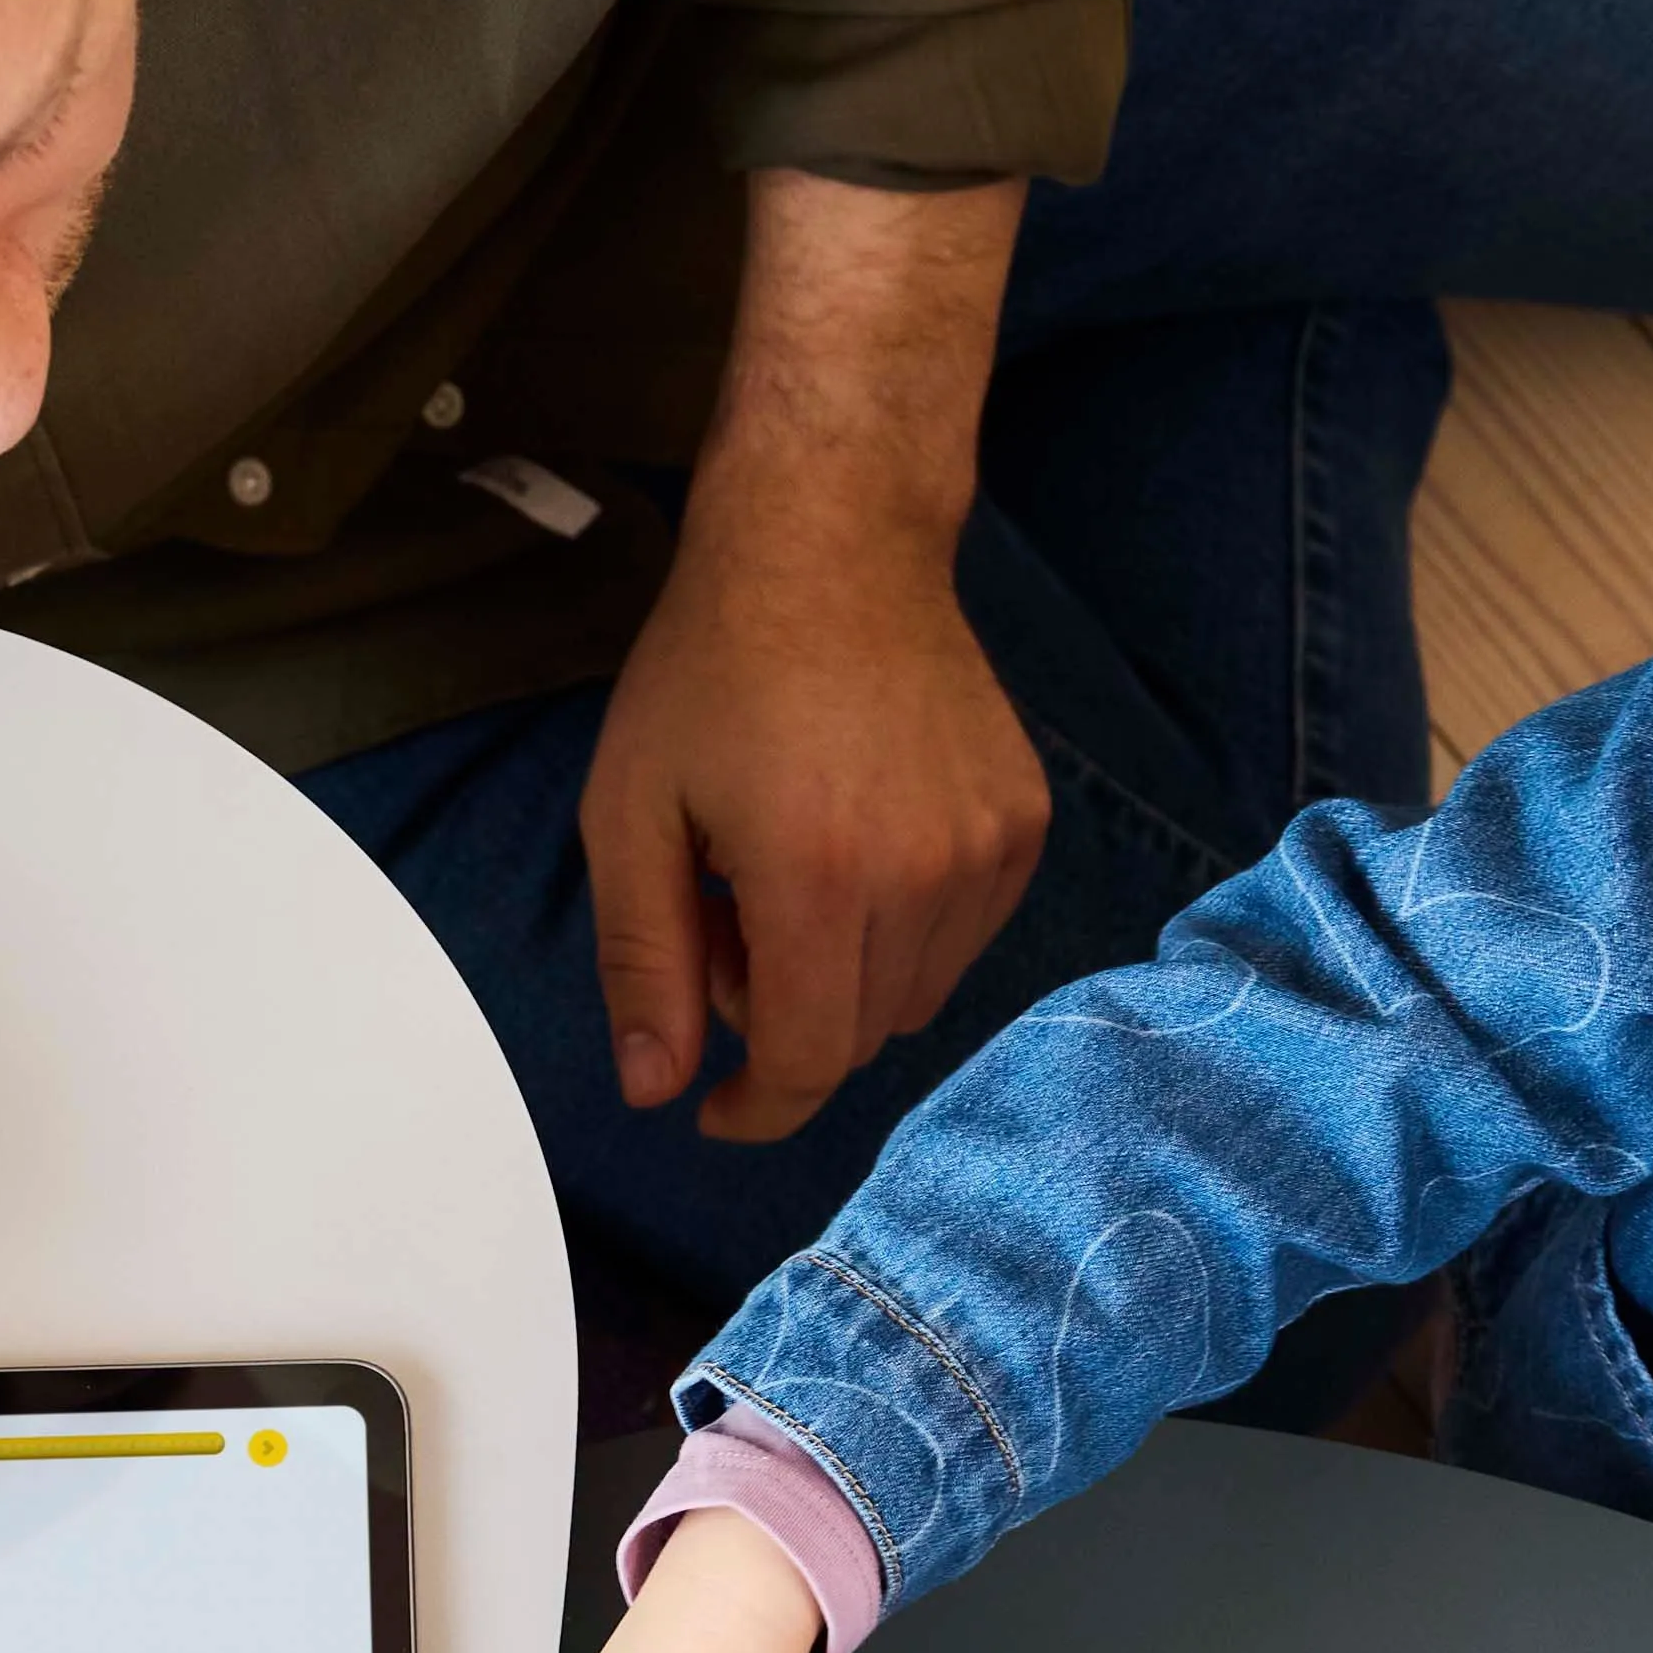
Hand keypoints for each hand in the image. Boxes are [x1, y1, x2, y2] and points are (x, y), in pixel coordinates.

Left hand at [582, 173, 1041, 1142]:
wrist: (832, 543)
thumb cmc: (712, 669)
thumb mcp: (629, 812)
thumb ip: (643, 962)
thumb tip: (657, 1090)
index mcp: (819, 874)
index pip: (808, 1061)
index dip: (754, 1108)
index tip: (713, 1108)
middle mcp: (924, 872)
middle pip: (857, 1037)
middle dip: (781, 1019)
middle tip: (724, 925)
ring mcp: (989, 847)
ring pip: (913, 997)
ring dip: (842, 978)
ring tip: (786, 879)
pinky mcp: (1024, 824)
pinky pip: (961, 939)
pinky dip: (901, 932)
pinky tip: (852, 847)